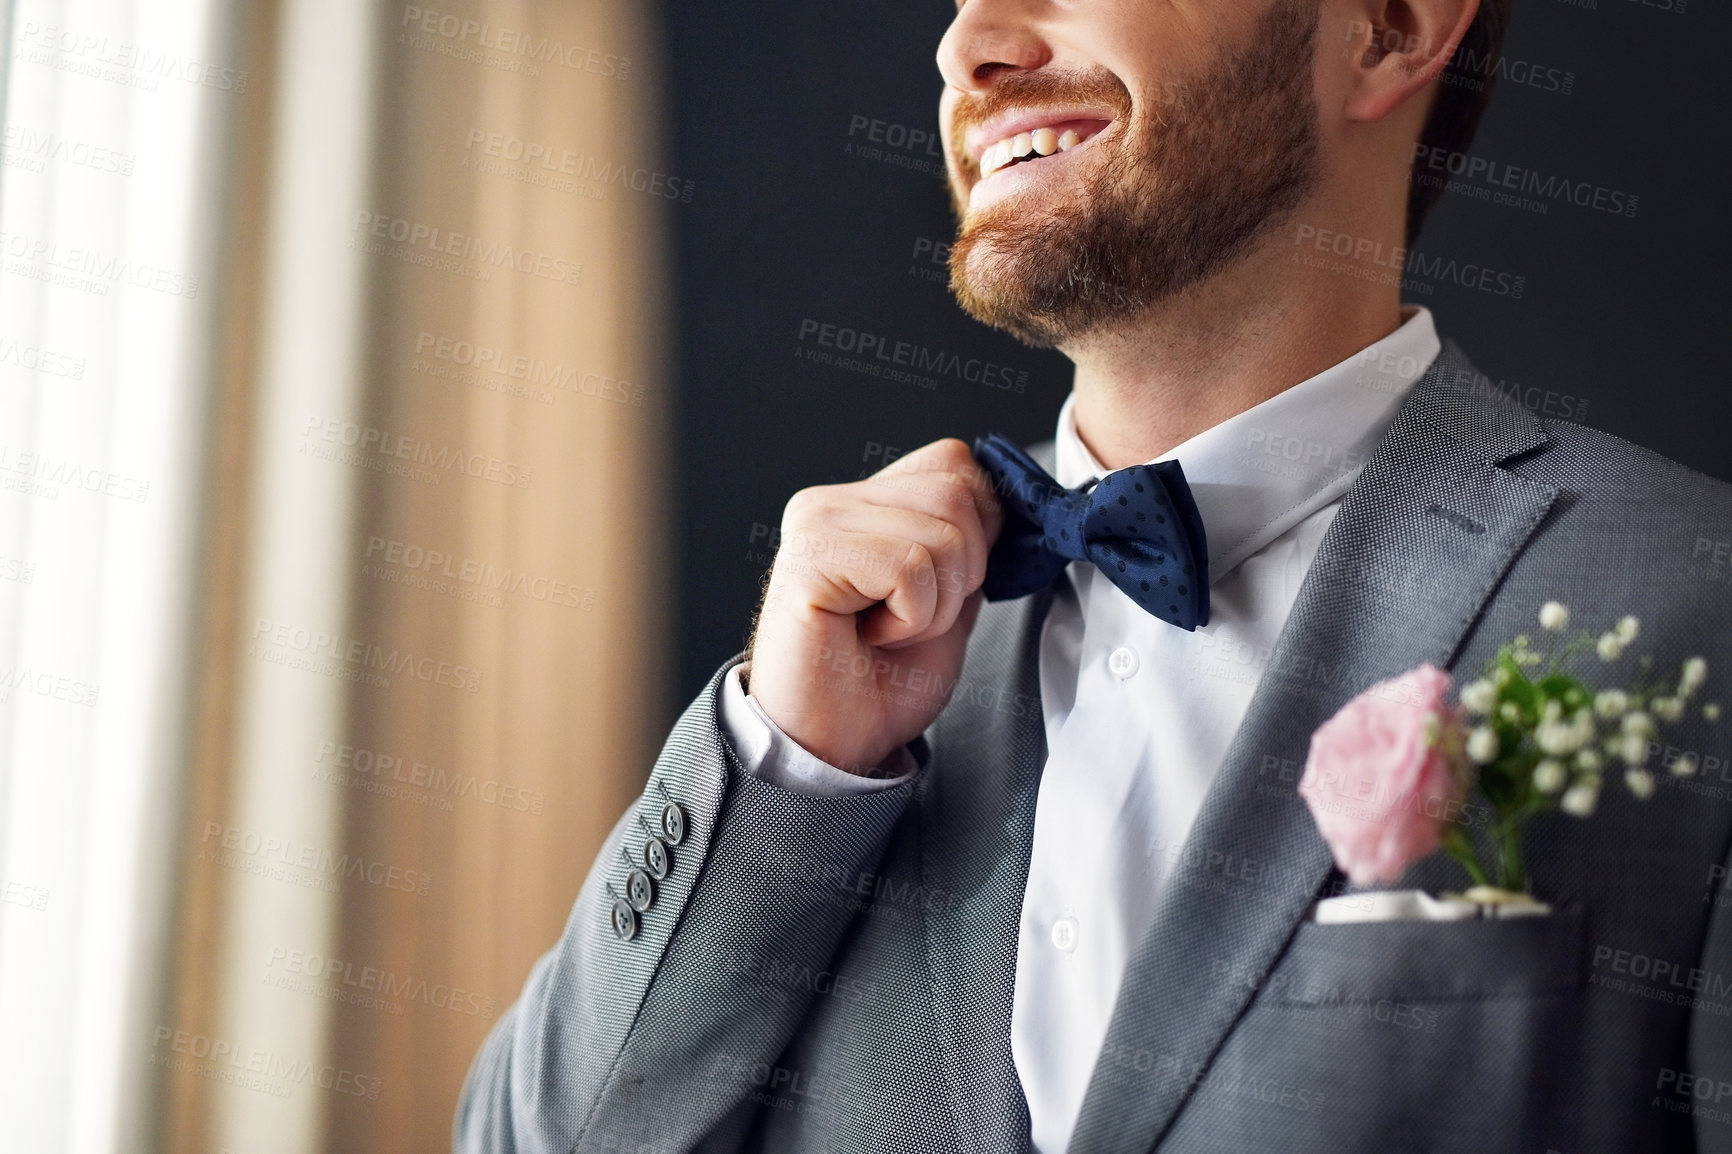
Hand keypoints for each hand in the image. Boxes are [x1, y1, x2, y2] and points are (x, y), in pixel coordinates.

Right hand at [746, 438, 1004, 773]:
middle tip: (908, 619)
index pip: (957, 463)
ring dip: (934, 605)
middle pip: (959, 495)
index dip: (979, 531)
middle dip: (962, 576)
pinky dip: (910, 619)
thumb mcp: (950, 600)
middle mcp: (833, 501)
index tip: (940, 591)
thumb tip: (1014, 506)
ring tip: (887, 630)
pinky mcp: (808, 559)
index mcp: (865, 501)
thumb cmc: (881, 681)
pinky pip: (910, 568)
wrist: (835, 745)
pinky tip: (870, 636)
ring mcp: (817, 524)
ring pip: (943, 535)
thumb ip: (972, 545)